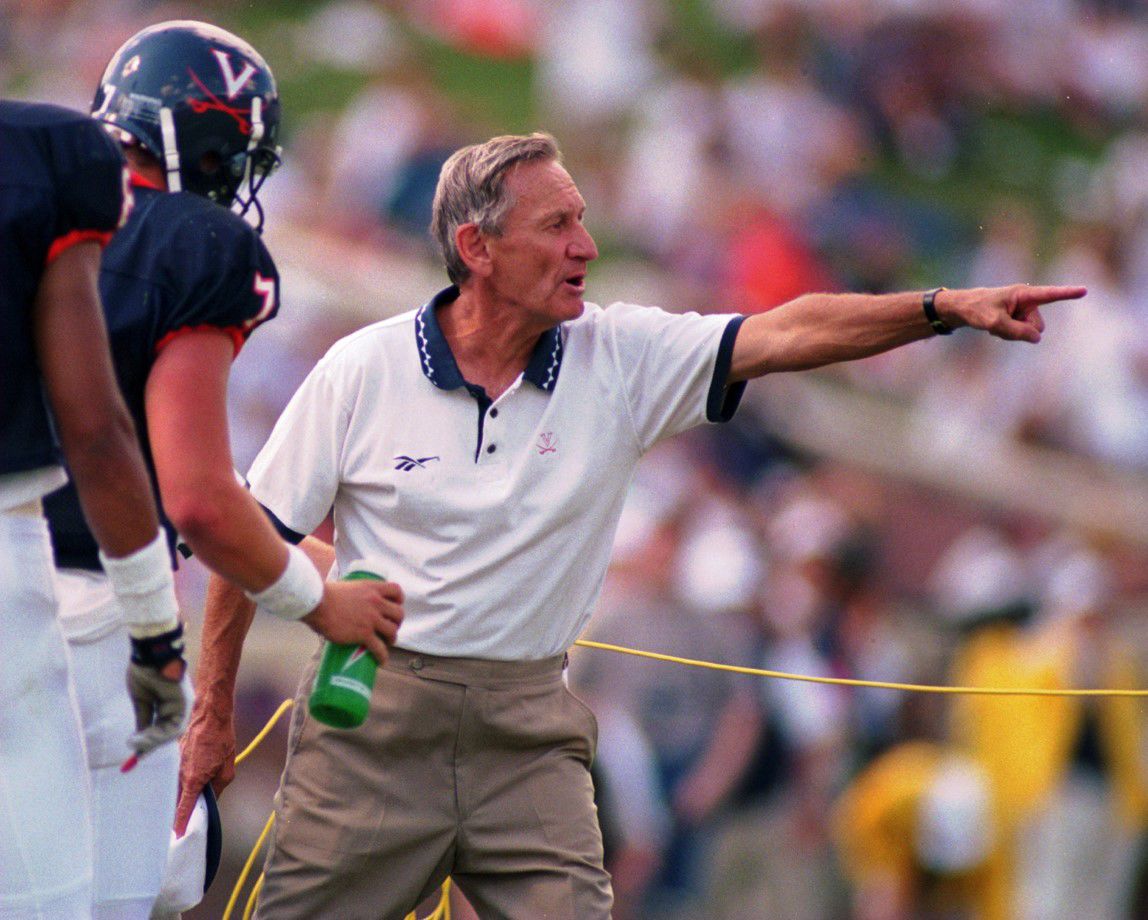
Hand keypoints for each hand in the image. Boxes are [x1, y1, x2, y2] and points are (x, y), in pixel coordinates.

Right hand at [123, 624, 189, 766]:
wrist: (149, 654)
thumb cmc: (144, 671)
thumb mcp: (141, 701)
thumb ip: (144, 719)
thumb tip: (137, 740)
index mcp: (169, 703)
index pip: (162, 728)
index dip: (149, 743)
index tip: (136, 756)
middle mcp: (179, 705)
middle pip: (168, 732)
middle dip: (151, 745)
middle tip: (135, 755)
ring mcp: (184, 704)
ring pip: (172, 732)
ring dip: (154, 741)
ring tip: (137, 743)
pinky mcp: (185, 702)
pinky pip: (175, 726)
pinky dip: (160, 734)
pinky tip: (144, 735)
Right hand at [175, 700, 235, 835]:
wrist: (209, 714)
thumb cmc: (221, 738)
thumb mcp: (227, 767)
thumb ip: (219, 786)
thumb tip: (212, 798)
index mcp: (193, 779)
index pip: (184, 807)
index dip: (180, 823)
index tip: (176, 836)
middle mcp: (179, 774)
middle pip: (178, 799)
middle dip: (180, 810)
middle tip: (184, 821)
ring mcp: (174, 765)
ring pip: (175, 787)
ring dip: (180, 794)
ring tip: (187, 799)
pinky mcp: (174, 757)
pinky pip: (174, 775)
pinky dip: (179, 780)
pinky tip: (188, 777)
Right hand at [302, 578, 403, 664]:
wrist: (317, 603)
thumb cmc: (324, 595)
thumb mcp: (347, 587)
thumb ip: (353, 595)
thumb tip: (347, 605)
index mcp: (372, 588)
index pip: (396, 591)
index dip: (399, 599)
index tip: (396, 605)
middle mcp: (376, 602)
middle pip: (398, 613)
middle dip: (397, 622)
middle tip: (390, 626)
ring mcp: (371, 618)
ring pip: (392, 631)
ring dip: (392, 638)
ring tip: (387, 642)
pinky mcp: (364, 633)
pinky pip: (379, 647)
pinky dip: (383, 656)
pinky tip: (381, 661)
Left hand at [940, 284, 1085, 342]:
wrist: (961, 309)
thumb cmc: (976, 310)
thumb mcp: (994, 323)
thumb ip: (1017, 331)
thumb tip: (1036, 338)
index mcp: (1023, 294)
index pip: (1049, 294)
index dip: (1067, 293)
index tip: (1085, 290)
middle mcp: (1027, 301)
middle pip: (1038, 326)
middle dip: (1022, 331)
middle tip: (1000, 324)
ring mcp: (1022, 311)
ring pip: (1029, 333)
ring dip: (1012, 334)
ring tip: (995, 324)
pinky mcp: (1017, 318)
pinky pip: (1021, 334)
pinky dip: (1007, 334)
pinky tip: (994, 328)